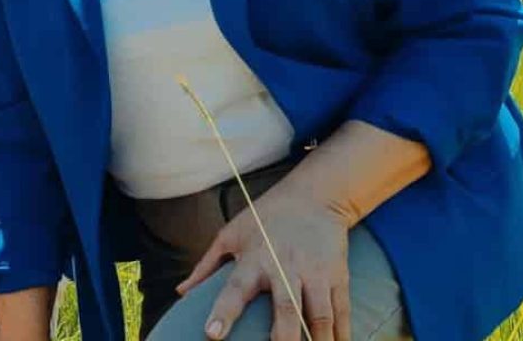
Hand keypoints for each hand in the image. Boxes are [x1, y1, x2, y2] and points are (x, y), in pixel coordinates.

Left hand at [178, 190, 355, 340]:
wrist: (315, 196)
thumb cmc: (265, 217)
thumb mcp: (231, 234)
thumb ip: (207, 265)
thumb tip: (181, 292)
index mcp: (254, 258)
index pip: (235, 288)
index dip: (224, 312)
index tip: (213, 334)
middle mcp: (286, 267)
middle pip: (286, 308)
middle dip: (283, 338)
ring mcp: (315, 273)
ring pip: (319, 315)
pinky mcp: (337, 276)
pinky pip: (341, 312)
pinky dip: (341, 334)